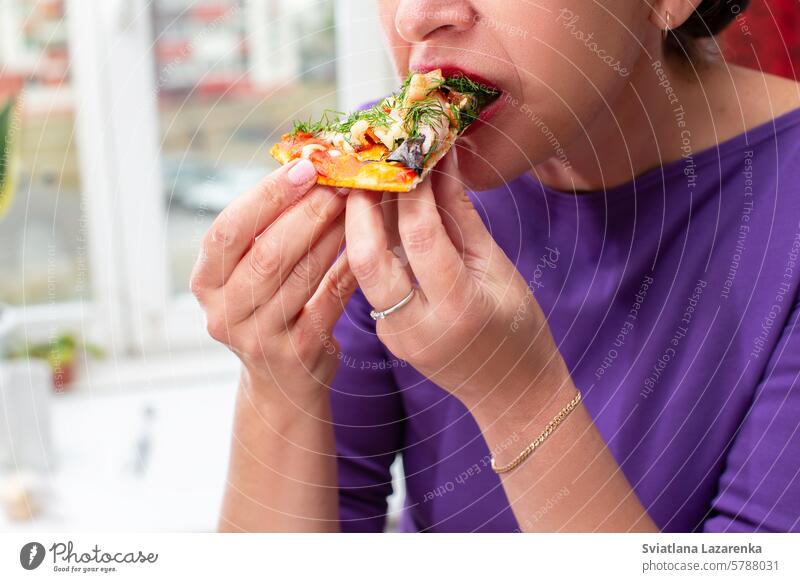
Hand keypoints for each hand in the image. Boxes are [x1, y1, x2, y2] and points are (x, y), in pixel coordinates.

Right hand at [191, 159, 356, 395]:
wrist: (280, 384)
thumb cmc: (267, 310)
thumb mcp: (249, 274)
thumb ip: (265, 230)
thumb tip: (307, 167)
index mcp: (205, 283)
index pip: (227, 230)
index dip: (265, 196)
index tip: (303, 167)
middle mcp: (223, 313)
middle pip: (267, 253)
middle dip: (308, 211)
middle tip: (341, 182)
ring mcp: (258, 338)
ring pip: (301, 275)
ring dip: (333, 234)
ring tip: (358, 204)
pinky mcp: (296, 354)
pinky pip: (329, 300)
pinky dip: (348, 268)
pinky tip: (368, 242)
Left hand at [345, 152, 570, 407]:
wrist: (513, 394)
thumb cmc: (518, 327)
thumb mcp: (498, 268)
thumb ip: (461, 217)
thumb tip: (440, 164)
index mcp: (457, 307)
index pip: (421, 235)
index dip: (412, 189)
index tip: (409, 152)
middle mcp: (417, 326)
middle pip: (368, 256)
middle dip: (360, 204)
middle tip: (365, 164)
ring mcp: (395, 336)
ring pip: (361, 269)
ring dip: (358, 223)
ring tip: (367, 182)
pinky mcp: (386, 334)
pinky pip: (372, 282)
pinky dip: (373, 246)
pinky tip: (379, 218)